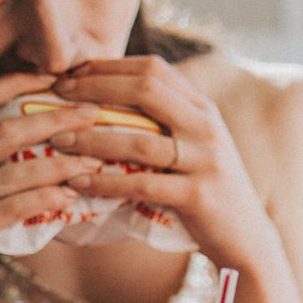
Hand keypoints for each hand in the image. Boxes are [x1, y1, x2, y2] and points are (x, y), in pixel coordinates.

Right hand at [0, 73, 105, 302]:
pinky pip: (11, 208)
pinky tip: (71, 197)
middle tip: (92, 113)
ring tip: (94, 161)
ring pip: (14, 171)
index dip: (14, 82)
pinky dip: (46, 198)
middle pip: (3, 130)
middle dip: (53, 117)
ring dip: (61, 163)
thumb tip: (35, 143)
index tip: (55, 78)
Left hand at [47, 57, 276, 270]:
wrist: (245, 236)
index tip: (70, 74)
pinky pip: (143, 185)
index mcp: (202, 107)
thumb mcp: (193, 143)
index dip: (108, 66)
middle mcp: (206, 125)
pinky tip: (79, 181)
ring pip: (140, 140)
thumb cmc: (206, 187)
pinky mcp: (198, 196)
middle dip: (95, 88)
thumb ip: (164, 119)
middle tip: (56, 96)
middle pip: (146, 89)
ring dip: (93, 138)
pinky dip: (106, 182)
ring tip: (59, 140)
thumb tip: (104, 99)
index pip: (153, 68)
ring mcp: (205, 160)